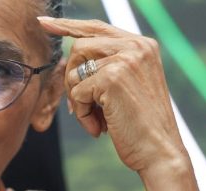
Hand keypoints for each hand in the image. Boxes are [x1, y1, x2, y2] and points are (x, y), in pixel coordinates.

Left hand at [39, 17, 186, 173]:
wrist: (160, 151)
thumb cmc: (142, 125)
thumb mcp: (129, 87)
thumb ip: (109, 67)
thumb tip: (73, 61)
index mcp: (142, 45)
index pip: (97, 27)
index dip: (68, 26)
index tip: (45, 23)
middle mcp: (136, 46)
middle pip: (80, 47)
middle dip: (72, 78)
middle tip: (81, 106)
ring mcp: (125, 60)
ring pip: (76, 72)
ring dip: (79, 100)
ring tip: (98, 119)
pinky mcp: (112, 78)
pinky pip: (77, 93)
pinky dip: (83, 115)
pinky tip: (100, 127)